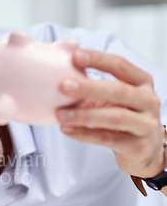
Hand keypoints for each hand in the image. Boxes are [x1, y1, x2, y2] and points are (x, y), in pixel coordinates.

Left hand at [56, 49, 164, 178]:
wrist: (144, 150)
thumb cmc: (122, 117)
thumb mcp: (110, 98)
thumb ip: (90, 87)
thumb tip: (57, 73)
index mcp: (141, 82)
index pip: (120, 66)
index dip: (98, 59)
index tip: (75, 56)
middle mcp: (148, 100)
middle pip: (119, 91)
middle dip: (89, 88)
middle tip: (63, 86)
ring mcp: (146, 124)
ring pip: (115, 117)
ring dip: (84, 115)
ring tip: (60, 114)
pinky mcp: (138, 146)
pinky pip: (108, 138)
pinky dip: (85, 134)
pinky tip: (66, 129)